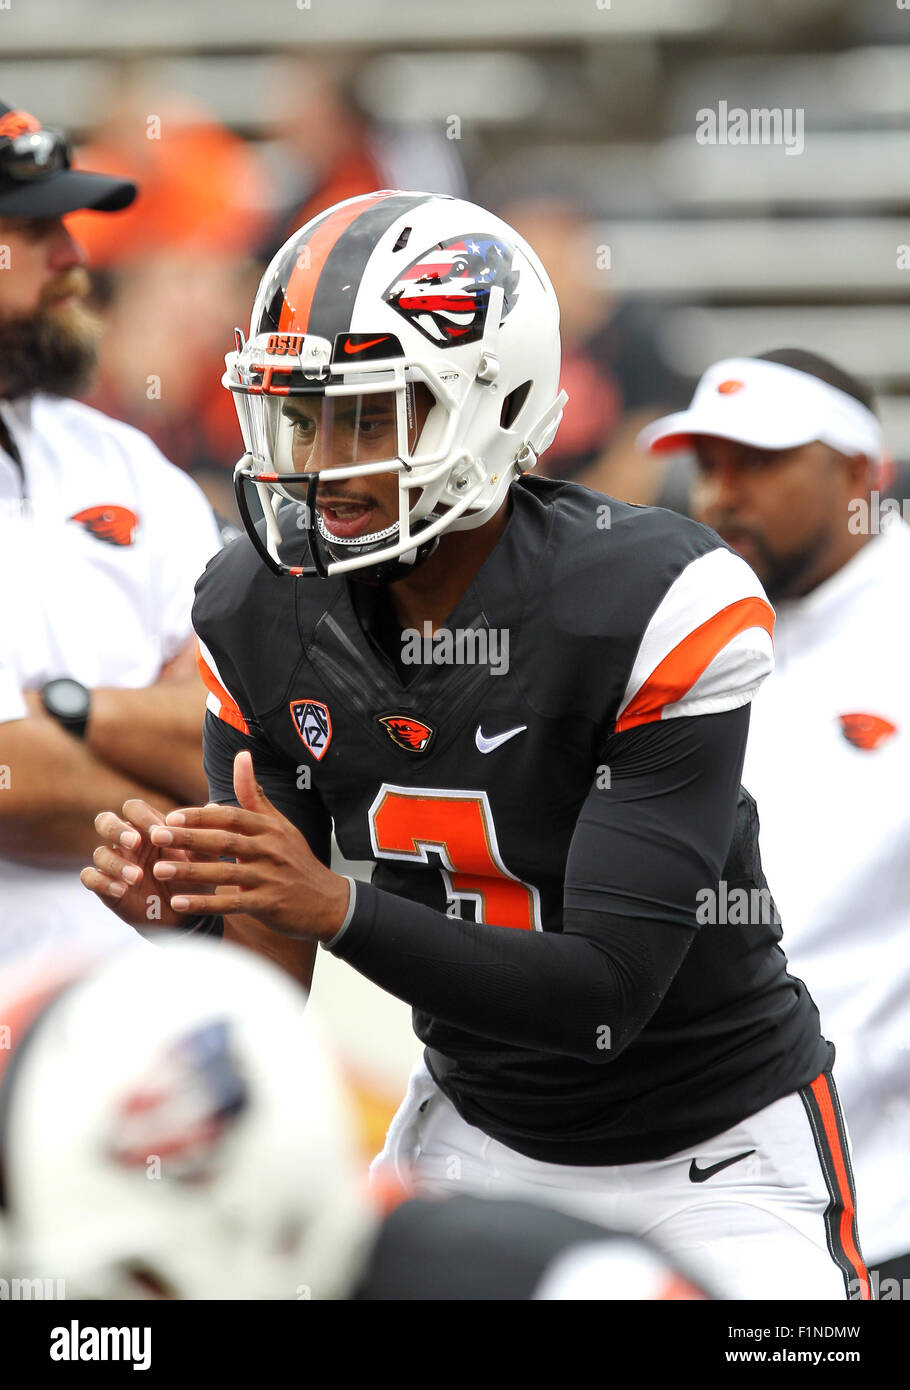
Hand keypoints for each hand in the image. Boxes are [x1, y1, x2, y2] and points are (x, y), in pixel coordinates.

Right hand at [80, 799, 200, 930]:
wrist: (184, 916)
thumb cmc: (192, 880)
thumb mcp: (202, 860)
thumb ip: (205, 835)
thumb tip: (214, 805)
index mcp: (147, 828)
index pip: (134, 808)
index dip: (142, 817)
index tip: (158, 832)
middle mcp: (126, 842)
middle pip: (104, 821)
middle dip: (117, 830)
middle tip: (135, 843)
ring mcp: (114, 863)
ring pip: (100, 853)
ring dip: (117, 863)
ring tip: (137, 877)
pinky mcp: (105, 886)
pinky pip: (89, 877)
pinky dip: (102, 882)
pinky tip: (122, 890)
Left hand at [146, 751, 349, 939]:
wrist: (328, 902)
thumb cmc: (296, 860)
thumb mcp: (279, 824)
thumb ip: (254, 793)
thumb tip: (241, 755)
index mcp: (269, 828)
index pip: (231, 817)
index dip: (200, 817)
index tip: (170, 817)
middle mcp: (270, 849)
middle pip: (224, 841)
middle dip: (188, 838)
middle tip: (155, 836)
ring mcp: (270, 877)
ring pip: (225, 872)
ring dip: (190, 872)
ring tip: (158, 870)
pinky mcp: (269, 904)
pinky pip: (232, 903)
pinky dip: (205, 903)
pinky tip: (180, 903)